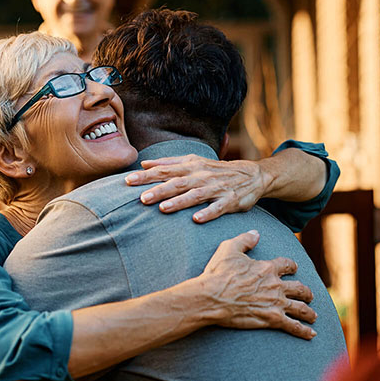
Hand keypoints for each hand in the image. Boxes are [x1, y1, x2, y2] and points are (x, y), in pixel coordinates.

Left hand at [125, 154, 268, 222]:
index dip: (147, 176)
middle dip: (159, 190)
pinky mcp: (230, 201)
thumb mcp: (193, 161)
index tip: (128, 181)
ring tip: (163, 209)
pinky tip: (196, 219)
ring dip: (179, 202)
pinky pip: (218, 208)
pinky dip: (208, 213)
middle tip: (141, 198)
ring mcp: (216, 188)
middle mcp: (202, 176)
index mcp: (191, 166)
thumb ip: (169, 163)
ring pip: (195, 195)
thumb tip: (144, 163)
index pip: (165, 170)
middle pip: (177, 183)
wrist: (251, 175)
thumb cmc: (216, 170)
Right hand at [199, 230, 316, 339]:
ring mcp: (276, 303)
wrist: (212, 297)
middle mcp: (276, 285)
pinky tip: (312, 334)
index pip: (287, 265)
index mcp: (268, 268)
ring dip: (309, 312)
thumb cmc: (219, 274)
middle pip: (299, 288)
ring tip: (313, 316)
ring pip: (301, 307)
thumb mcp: (229, 249)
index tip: (294, 268)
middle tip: (309, 295)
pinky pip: (293, 325)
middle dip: (306, 292)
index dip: (292, 266)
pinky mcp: (272, 319)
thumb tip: (256, 233)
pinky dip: (304, 331)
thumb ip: (245, 240)